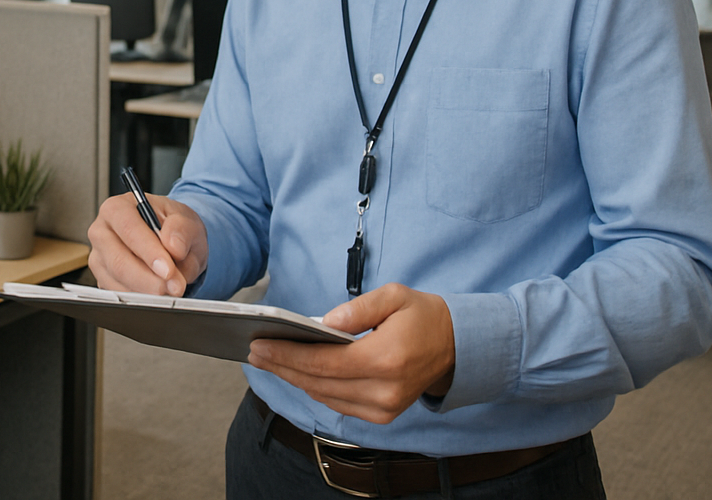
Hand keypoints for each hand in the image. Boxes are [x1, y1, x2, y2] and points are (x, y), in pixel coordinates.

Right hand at [87, 191, 207, 295]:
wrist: (173, 242)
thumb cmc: (172, 227)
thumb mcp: (186, 220)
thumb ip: (182, 229)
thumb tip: (174, 246)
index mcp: (118, 208)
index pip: (128, 228)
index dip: (148, 251)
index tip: (168, 269)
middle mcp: (102, 232)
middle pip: (118, 260)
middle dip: (149, 278)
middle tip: (175, 286)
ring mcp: (99, 258)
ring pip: (118, 282)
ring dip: (148, 291)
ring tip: (172, 288)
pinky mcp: (103, 280)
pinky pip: (120, 295)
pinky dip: (142, 298)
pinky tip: (159, 292)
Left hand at [247, 283, 455, 423]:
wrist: (456, 346)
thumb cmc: (422, 315)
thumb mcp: (394, 296)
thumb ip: (357, 308)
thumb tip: (322, 322)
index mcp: (386, 359)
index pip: (324, 363)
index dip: (288, 355)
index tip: (260, 345)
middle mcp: (385, 391)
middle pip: (319, 383)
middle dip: (283, 367)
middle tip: (255, 353)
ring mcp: (385, 408)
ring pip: (325, 396)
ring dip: (295, 379)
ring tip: (270, 360)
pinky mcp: (383, 415)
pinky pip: (339, 404)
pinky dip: (316, 388)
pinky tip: (297, 372)